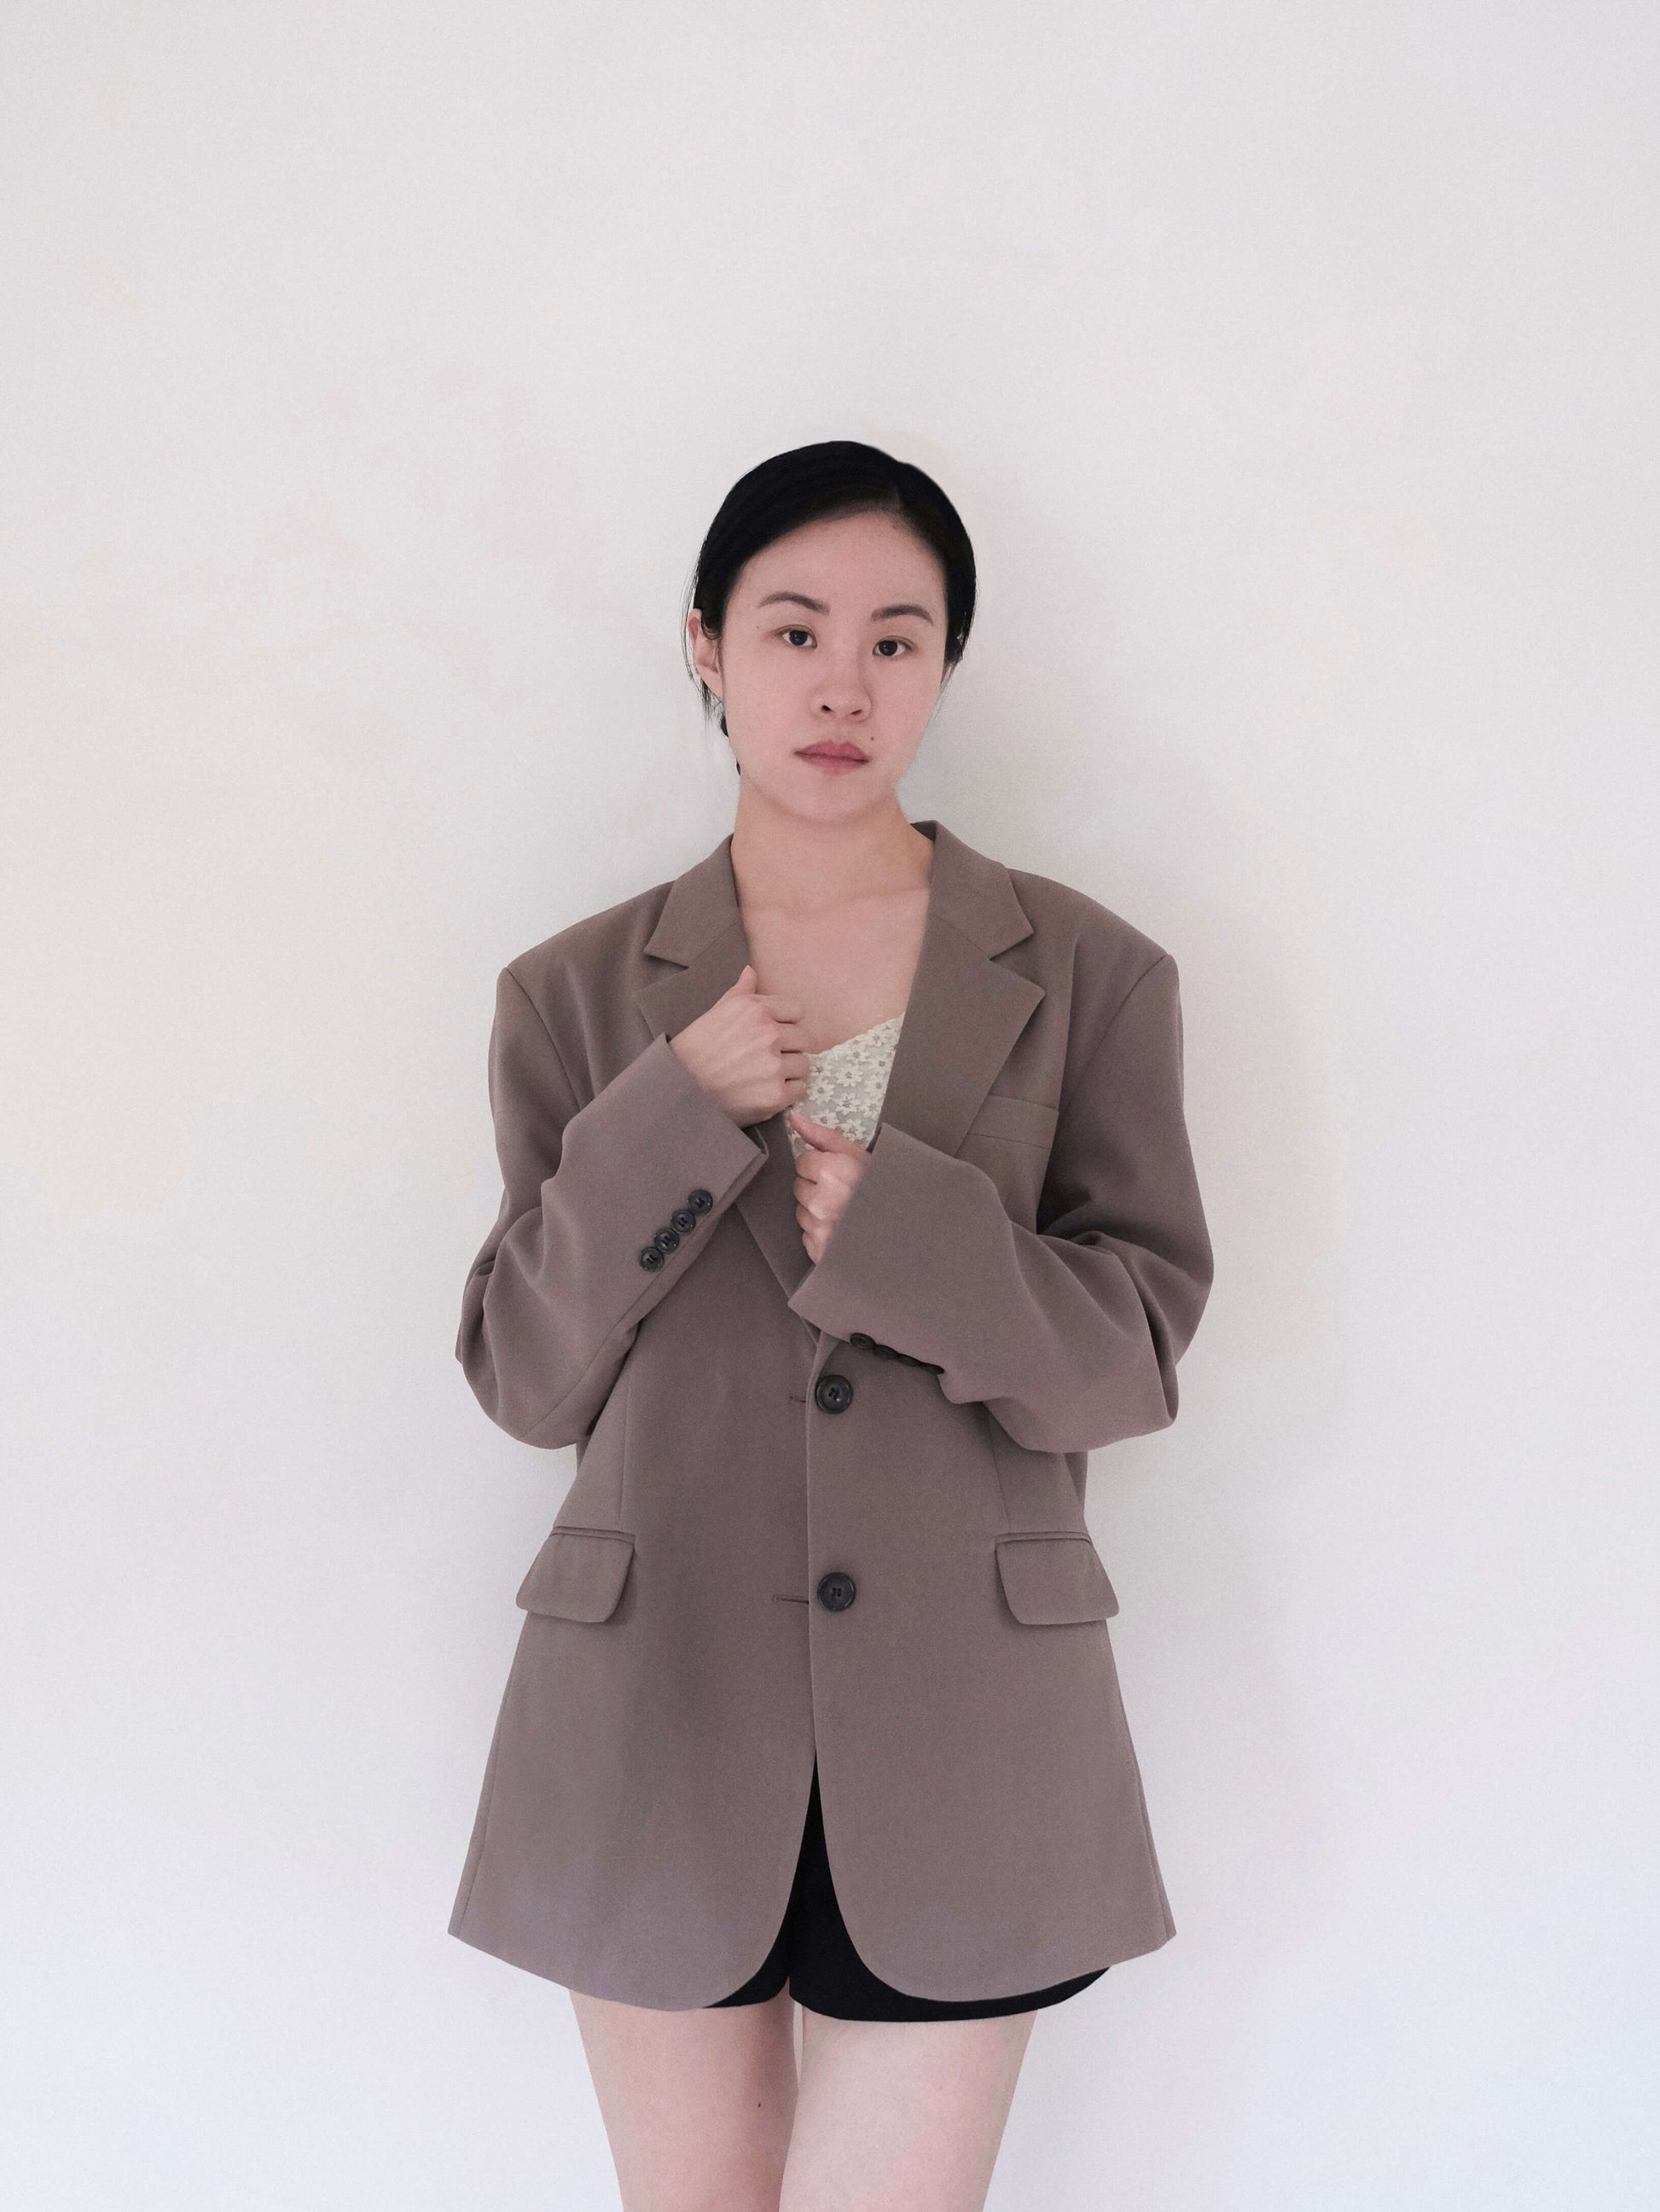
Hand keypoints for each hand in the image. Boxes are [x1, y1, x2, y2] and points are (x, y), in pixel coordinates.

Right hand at [668, 965, 810, 1125]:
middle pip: (804, 1038)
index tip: (773, 1035)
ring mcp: (773, 1066)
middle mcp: (768, 1034)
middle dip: (790, 1048)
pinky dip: (787, 1092)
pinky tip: (766, 1091)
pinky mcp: (775, 1095)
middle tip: (768, 1058)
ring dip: (790, 1071)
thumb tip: (751, 971)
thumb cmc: (695, 1050)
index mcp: (755, 1009)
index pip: (796, 1011)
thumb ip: (740, 992)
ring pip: (803, 1064)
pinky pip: (799, 1089)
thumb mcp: (715, 1012)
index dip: (786, 1023)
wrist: (680, 1089)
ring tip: (765, 1076)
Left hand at [788, 1109, 871, 1263]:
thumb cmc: (884, 1190)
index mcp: (833, 1172)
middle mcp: (821, 1200)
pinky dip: (820, 1233)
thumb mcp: (859, 1156)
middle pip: (800, 1187)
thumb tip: (793, 1118)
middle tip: (843, 1194)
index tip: (839, 1174)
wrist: (903, 1232)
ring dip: (817, 1211)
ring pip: (802, 1211)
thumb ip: (824, 1137)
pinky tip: (841, 1230)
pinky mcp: (818, 1249)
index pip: (803, 1162)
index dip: (821, 1166)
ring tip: (844, 1213)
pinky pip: (808, 1236)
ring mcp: (819, 1227)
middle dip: (816, 1188)